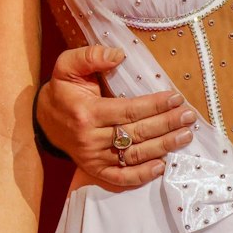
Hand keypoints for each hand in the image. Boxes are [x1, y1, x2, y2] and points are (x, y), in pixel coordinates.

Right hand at [38, 45, 196, 188]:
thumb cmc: (63, 90)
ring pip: (134, 155)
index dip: (154, 105)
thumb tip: (118, 55)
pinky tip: (161, 166)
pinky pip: (120, 177)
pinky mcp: (94, 170)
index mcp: (86, 112)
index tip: (176, 98)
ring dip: (163, 147)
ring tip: (185, 136)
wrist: (44, 120)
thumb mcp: (67, 66)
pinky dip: (141, 175)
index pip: (128, 110)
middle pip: (136, 133)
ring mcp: (93, 157)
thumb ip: (90, 56)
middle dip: (166, 124)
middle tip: (188, 116)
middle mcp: (90, 138)